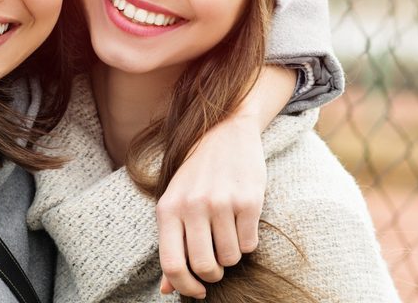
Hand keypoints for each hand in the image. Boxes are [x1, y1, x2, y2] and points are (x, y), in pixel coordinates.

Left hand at [156, 114, 266, 297]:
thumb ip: (171, 244)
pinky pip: (250, 244)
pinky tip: (241, 222)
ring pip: (230, 258)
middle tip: (216, 265)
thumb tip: (167, 289)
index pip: (171, 264)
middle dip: (212, 274)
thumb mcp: (175, 203)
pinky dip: (247, 242)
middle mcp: (193, 206)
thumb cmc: (195, 173)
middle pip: (204, 266)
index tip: (197, 291)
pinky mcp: (249, 201)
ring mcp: (221, 203)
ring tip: (227, 234)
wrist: (224, 131)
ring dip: (231, 255)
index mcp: (168, 209)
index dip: (185, 286)